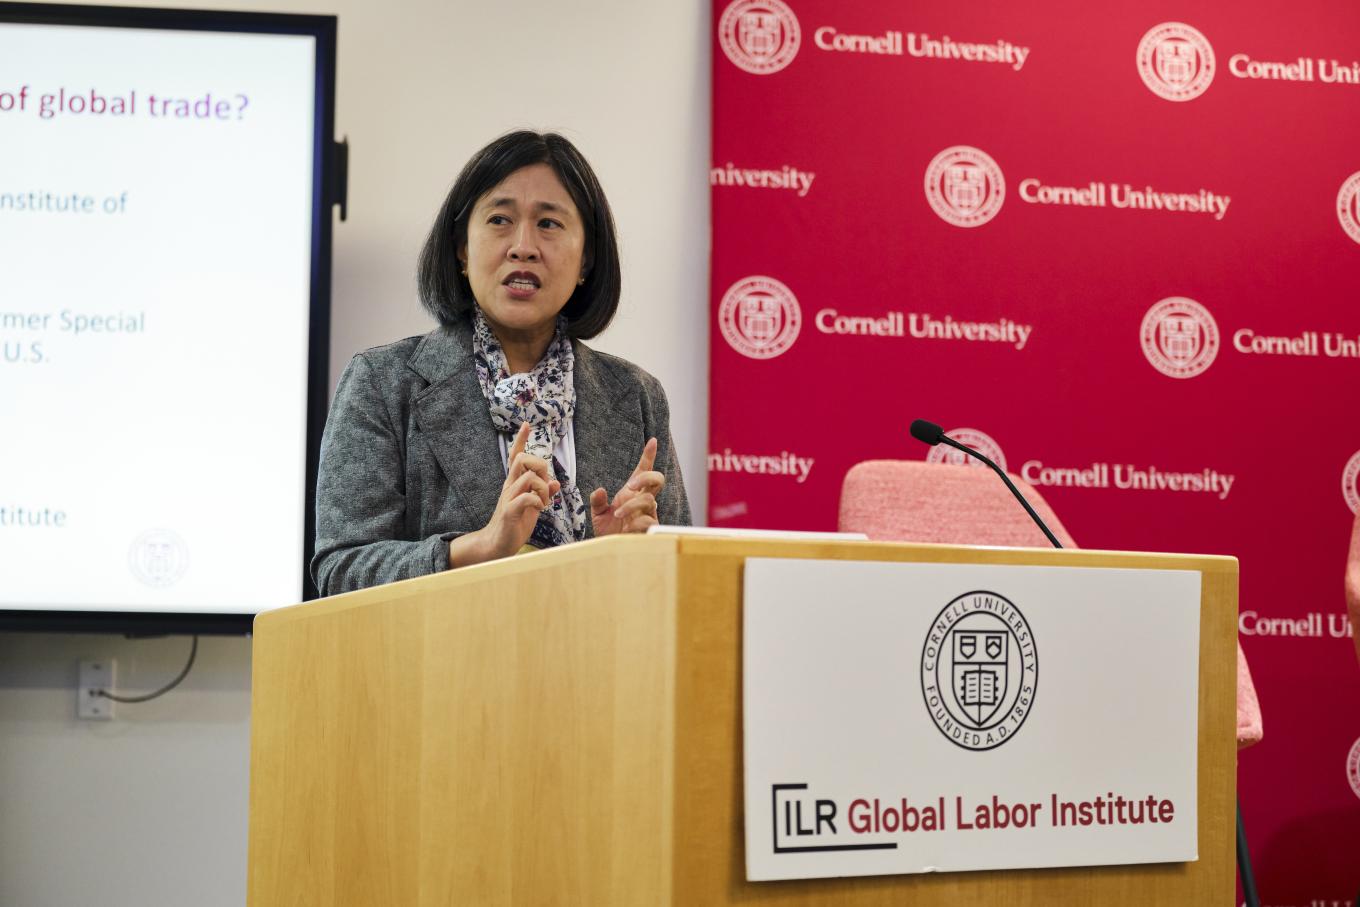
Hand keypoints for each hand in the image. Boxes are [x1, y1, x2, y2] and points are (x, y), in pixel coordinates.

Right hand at [450, 423, 559, 565]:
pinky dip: (538, 500)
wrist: (496, 544)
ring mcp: (508, 498)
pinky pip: (526, 497)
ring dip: (542, 487)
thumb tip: (555, 483)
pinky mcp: (510, 512)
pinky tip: (539, 509)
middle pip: (522, 458)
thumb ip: (542, 493)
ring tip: (544, 503)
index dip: (521, 440)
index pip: (515, 456)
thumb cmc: (514, 524)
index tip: (527, 424)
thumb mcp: (532, 506)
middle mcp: (510, 486)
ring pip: (527, 476)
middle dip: (540, 465)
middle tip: (545, 485)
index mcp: (515, 483)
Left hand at [590, 437, 664, 536]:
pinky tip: (627, 527)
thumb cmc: (608, 530)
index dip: (648, 456)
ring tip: (618, 514)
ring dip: (633, 505)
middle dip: (647, 477)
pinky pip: (649, 520)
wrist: (610, 550)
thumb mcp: (598, 513)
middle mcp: (643, 500)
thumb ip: (597, 500)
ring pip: (650, 500)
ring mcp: (648, 514)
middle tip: (630, 485)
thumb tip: (600, 490)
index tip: (652, 441)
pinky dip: (636, 521)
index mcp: (632, 492)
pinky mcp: (650, 529)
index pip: (643, 470)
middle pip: (657, 479)